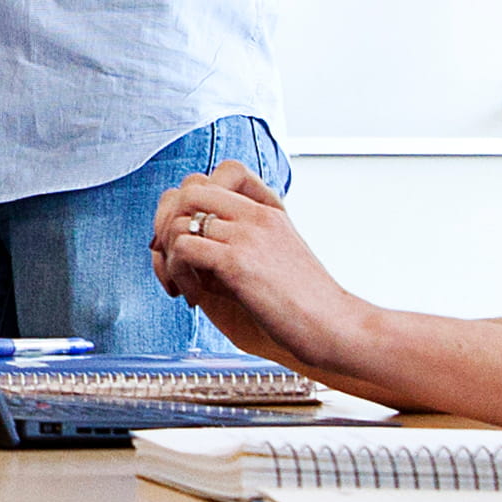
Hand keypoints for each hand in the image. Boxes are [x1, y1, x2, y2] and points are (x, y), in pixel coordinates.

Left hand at [147, 162, 369, 377]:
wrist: (334, 328)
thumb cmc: (304, 305)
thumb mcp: (273, 259)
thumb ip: (238, 242)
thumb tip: (186, 243)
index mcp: (269, 210)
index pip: (220, 173)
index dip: (194, 200)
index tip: (190, 237)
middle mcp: (258, 215)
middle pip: (189, 188)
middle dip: (167, 223)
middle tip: (174, 260)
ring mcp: (248, 235)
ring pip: (179, 220)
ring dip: (169, 256)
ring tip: (185, 286)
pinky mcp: (238, 262)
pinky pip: (182, 248)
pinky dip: (176, 274)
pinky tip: (195, 298)